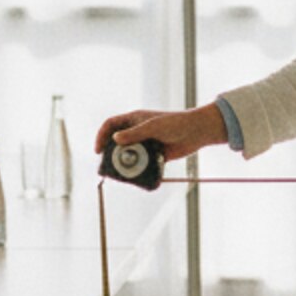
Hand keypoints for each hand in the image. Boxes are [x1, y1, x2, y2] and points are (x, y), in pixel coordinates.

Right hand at [94, 104, 227, 163]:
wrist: (198, 132)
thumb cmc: (176, 123)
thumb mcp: (153, 127)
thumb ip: (134, 133)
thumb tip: (115, 139)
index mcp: (134, 119)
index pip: (111, 125)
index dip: (101, 136)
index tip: (98, 150)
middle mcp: (138, 131)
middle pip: (117, 142)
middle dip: (111, 154)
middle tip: (108, 166)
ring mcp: (146, 143)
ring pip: (129, 155)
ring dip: (125, 164)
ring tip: (122, 173)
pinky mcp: (155, 155)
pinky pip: (142, 163)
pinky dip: (138, 169)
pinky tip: (137, 175)